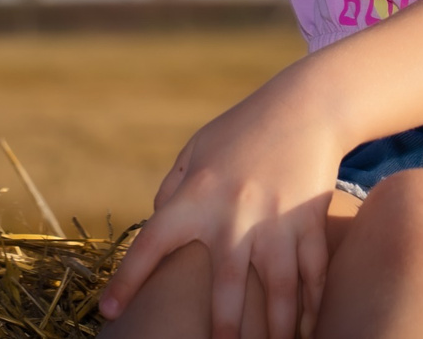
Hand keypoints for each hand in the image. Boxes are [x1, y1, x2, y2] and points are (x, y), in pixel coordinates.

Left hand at [101, 74, 345, 338]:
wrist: (305, 105)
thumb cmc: (242, 129)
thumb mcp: (196, 150)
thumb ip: (172, 189)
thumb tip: (154, 221)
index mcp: (196, 195)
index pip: (152, 241)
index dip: (127, 278)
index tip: (108, 312)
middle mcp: (235, 212)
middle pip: (228, 285)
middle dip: (225, 327)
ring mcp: (277, 219)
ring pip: (281, 289)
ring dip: (277, 328)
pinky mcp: (311, 221)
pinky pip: (314, 273)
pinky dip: (314, 304)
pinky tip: (309, 327)